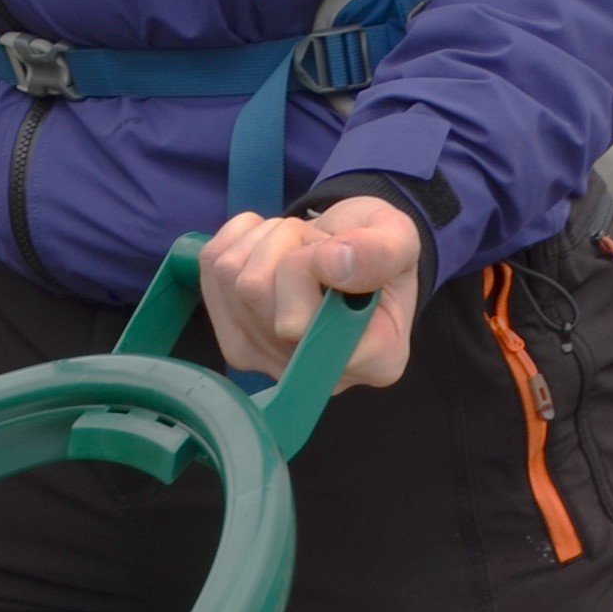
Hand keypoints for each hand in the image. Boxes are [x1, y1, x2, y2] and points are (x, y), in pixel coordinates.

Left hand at [200, 196, 421, 392]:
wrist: (347, 252)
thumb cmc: (376, 251)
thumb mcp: (400, 237)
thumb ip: (381, 250)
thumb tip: (332, 264)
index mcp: (375, 360)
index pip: (310, 326)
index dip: (310, 273)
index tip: (332, 252)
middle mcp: (316, 374)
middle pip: (258, 292)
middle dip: (289, 243)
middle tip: (320, 244)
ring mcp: (268, 359)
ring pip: (235, 276)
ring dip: (268, 238)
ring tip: (301, 247)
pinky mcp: (232, 333)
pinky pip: (213, 265)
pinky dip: (241, 237)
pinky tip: (272, 246)